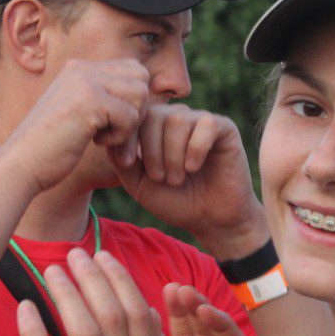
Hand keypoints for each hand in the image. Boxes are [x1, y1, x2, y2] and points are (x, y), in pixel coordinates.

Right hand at [2, 58, 149, 194]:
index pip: (131, 69)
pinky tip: (96, 143)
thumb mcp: (77, 115)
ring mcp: (85, 82)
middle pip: (140, 78)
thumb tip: (146, 94)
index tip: (115, 124)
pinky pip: (130, 116)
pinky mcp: (90, 101)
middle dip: (137, 109)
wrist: (21, 164)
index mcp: (79, 69)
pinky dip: (120, 137)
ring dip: (129, 124)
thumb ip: (103, 99)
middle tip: (116, 134)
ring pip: (139, 94)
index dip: (132, 99)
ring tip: (105, 139)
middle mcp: (82, 69)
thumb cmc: (50, 148)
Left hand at [18, 248, 170, 335]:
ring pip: (83, 334)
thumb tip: (149, 310)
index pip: (139, 317)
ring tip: (52, 271)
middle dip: (92, 278)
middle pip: (113, 319)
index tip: (102, 257)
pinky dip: (35, 330)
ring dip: (66, 294)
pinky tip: (26, 307)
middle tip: (73, 255)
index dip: (119, 280)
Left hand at [112, 104, 268, 258]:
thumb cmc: (175, 201)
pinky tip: (194, 167)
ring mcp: (201, 121)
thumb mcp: (138, 184)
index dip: (126, 137)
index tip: (127, 163)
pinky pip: (206, 124)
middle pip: (154, 115)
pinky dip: (196, 148)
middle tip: (159, 178)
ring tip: (177, 178)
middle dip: (151, 149)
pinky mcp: (225, 129)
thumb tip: (109, 137)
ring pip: (178, 120)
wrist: (211, 220)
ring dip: (173, 154)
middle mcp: (177, 118)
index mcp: (155, 127)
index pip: (135, 116)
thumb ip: (122, 161)